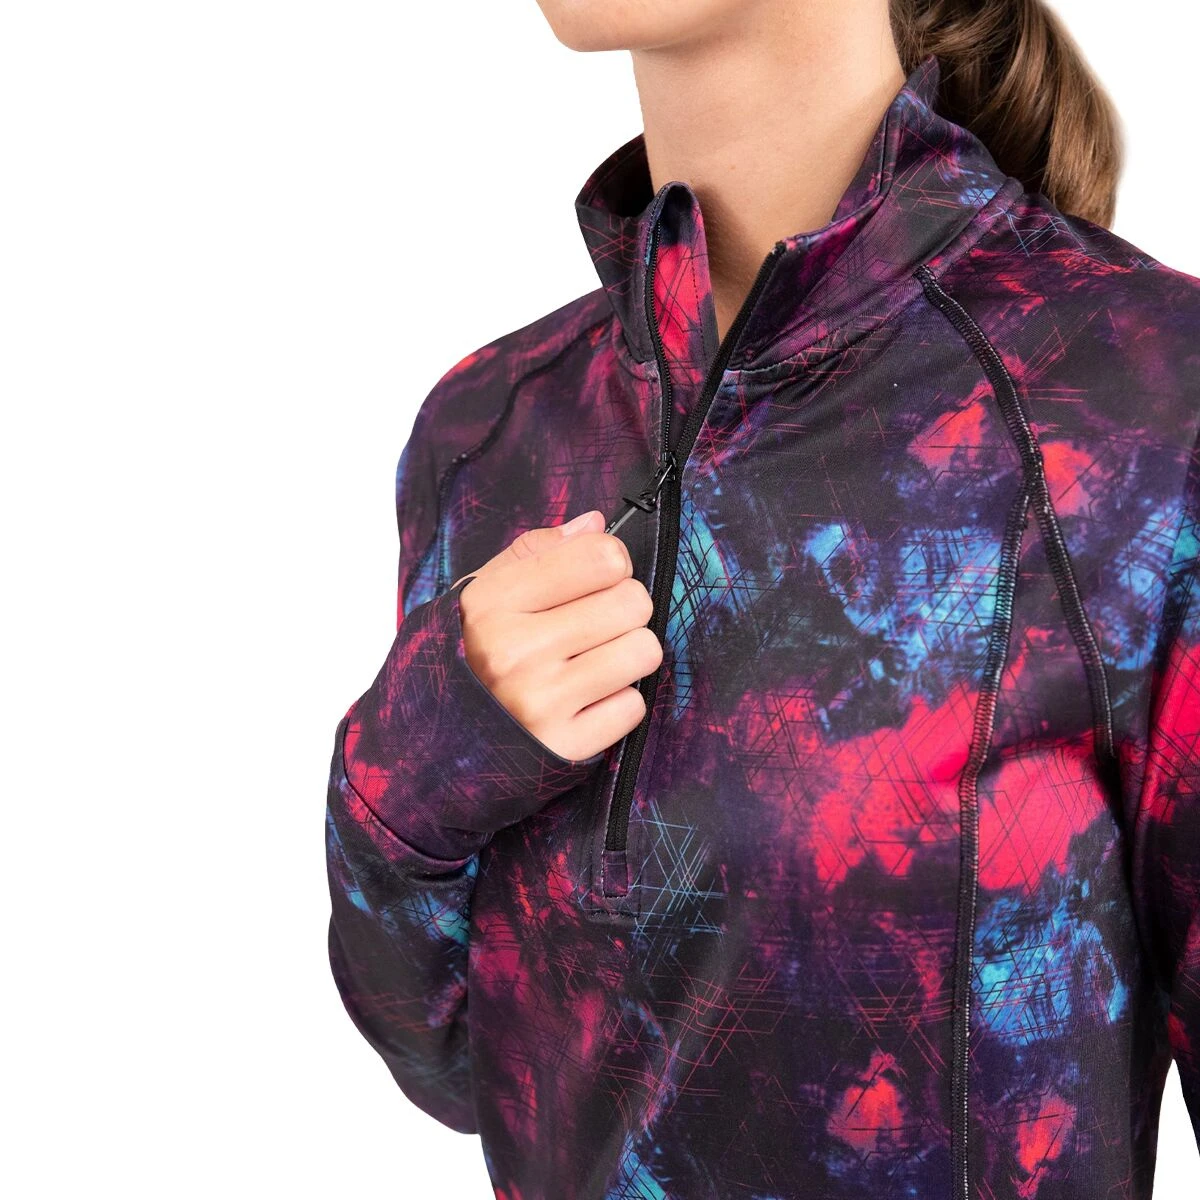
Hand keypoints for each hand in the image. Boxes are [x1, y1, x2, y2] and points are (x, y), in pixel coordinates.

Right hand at [452, 511, 660, 761]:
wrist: (442, 741)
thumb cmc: (474, 656)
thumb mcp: (486, 594)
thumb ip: (538, 551)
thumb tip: (594, 524)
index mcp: (494, 603)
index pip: (601, 556)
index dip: (609, 564)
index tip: (594, 580)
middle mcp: (516, 651)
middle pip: (633, 601)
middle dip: (622, 611)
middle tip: (593, 628)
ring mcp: (541, 702)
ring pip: (644, 650)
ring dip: (627, 656)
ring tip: (592, 663)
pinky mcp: (565, 745)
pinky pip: (634, 705)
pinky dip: (617, 704)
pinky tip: (585, 703)